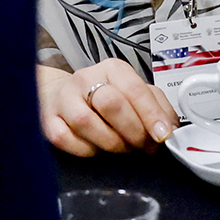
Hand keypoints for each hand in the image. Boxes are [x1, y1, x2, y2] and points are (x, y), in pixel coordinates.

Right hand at [38, 60, 175, 156]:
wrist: (62, 95)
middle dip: (133, 131)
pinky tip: (97, 149)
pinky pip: (67, 139)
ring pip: (87, 123)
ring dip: (111, 143)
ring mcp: (64, 99)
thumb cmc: (103, 96)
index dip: (151, 115)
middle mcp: (86, 79)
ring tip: (122, 148)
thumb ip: (156, 106)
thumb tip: (171, 128)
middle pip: (112, 104)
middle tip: (144, 146)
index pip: (135, 89)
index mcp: (112, 69)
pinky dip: (86, 150)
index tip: (163, 135)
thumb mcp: (133, 93)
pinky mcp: (49, 119)